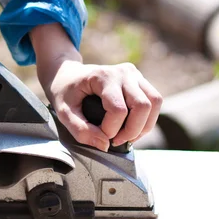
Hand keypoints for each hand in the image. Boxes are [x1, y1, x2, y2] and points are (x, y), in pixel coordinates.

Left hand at [45, 60, 161, 150]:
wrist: (67, 74)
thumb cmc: (64, 92)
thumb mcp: (63, 112)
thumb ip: (80, 130)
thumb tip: (105, 145)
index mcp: (102, 76)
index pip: (118, 110)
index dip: (111, 130)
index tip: (99, 135)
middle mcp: (122, 72)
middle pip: (143, 106)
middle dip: (132, 131)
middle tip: (116, 142)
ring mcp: (133, 74)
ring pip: (154, 102)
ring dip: (144, 126)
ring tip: (127, 137)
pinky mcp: (139, 79)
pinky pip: (154, 101)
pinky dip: (147, 119)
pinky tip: (132, 128)